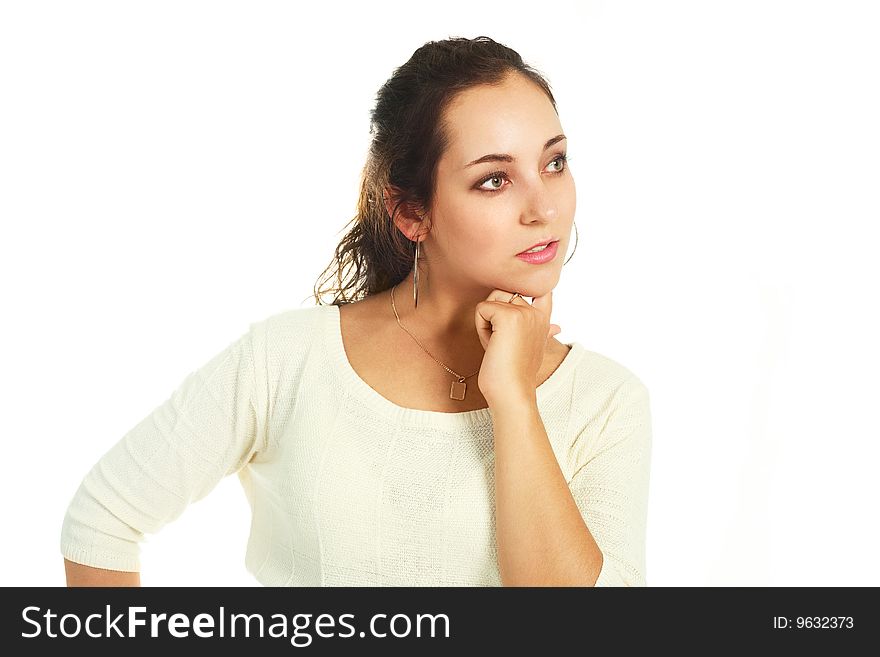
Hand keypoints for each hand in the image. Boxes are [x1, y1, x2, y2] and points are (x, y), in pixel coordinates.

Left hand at [474, 288, 560, 406]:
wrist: (512, 392)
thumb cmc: (515, 374)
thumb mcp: (532, 348)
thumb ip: (543, 332)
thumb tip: (558, 327)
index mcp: (543, 319)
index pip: (540, 289)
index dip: (526, 289)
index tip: (523, 303)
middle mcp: (536, 312)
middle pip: (503, 294)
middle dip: (494, 317)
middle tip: (502, 344)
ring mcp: (523, 312)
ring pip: (491, 300)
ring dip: (487, 323)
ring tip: (498, 345)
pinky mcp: (507, 316)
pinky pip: (481, 309)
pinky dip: (480, 328)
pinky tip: (492, 346)